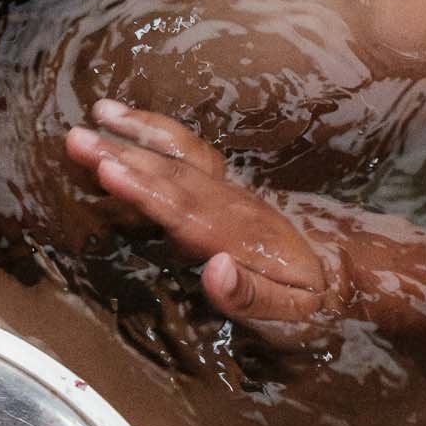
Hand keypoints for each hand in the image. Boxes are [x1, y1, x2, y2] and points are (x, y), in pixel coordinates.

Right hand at [66, 100, 356, 348]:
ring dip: (139, 133)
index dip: (143, 190)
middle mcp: (230, 205)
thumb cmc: (316, 303)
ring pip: (180, 156)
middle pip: (171, 175)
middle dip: (123, 154)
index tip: (106, 169)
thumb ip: (251, 296)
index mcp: (239, 236)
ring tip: (99, 110)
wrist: (350, 274)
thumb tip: (213, 269)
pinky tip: (129, 123)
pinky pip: (190, 154)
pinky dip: (160, 133)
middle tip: (75, 137)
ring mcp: (229, 193)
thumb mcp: (292, 315)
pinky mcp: (226, 191)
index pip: (182, 210)